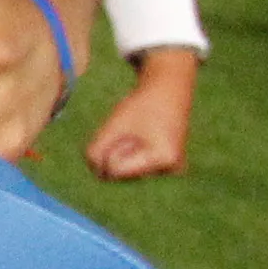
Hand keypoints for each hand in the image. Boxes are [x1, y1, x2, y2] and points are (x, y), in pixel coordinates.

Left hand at [85, 46, 198, 179]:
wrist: (168, 93)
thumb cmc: (141, 106)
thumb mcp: (113, 125)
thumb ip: (96, 151)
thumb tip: (97, 175)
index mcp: (163, 158)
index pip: (114, 170)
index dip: (110, 150)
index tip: (126, 132)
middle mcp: (172, 170)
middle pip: (121, 173)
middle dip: (118, 151)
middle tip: (135, 130)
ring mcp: (172, 171)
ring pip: (126, 172)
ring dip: (125, 152)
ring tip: (141, 132)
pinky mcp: (168, 169)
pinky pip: (135, 168)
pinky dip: (132, 154)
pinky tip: (145, 139)